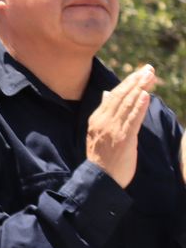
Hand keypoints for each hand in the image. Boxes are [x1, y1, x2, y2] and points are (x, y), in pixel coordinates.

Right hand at [87, 65, 156, 187]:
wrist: (100, 178)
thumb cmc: (102, 156)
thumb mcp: (99, 131)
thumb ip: (105, 112)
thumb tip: (108, 94)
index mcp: (97, 117)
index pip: (114, 95)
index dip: (128, 82)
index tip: (141, 72)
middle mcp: (104, 120)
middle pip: (122, 96)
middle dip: (136, 81)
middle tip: (149, 69)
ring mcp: (113, 129)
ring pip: (127, 105)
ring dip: (140, 89)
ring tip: (150, 76)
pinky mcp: (123, 139)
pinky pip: (132, 120)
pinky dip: (139, 107)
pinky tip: (146, 95)